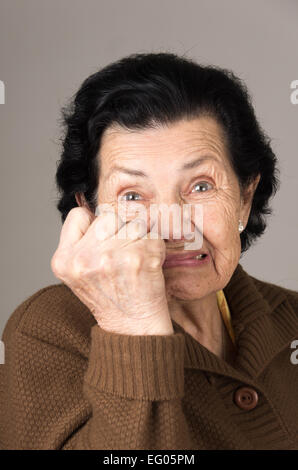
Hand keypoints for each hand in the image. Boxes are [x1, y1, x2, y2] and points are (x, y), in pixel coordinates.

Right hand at [51, 207, 173, 335]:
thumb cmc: (110, 297)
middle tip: (123, 256)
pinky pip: (152, 234)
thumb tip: (91, 206)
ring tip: (135, 262)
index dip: (94, 227)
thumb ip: (81, 241)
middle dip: (120, 231)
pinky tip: (147, 267)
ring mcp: (111, 257)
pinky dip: (155, 248)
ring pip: (133, 222)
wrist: (133, 329)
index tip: (104, 244)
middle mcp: (84, 258)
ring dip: (140, 239)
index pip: (78, 215)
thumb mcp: (80, 272)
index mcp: (64, 260)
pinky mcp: (139, 259)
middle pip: (109, 216)